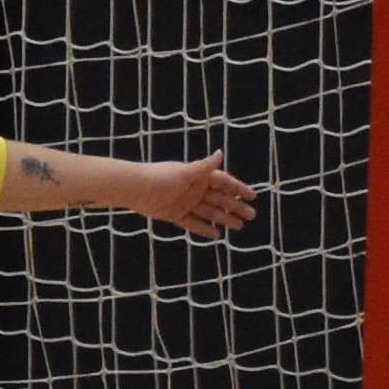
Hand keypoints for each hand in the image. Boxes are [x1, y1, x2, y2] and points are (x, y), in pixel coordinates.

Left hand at [138, 154, 256, 237]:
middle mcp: (194, 189)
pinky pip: (193, 223)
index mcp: (199, 176)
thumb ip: (204, 166)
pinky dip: (204, 229)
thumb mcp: (186, 172)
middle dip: (236, 207)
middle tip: (251, 216)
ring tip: (239, 227)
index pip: (224, 182)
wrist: (136, 189)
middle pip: (220, 199)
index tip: (252, 196)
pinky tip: (217, 235)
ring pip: (210, 212)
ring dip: (224, 219)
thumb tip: (220, 153)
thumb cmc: (161, 177)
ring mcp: (186, 202)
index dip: (238, 189)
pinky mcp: (175, 214)